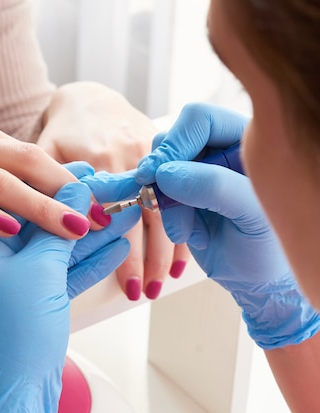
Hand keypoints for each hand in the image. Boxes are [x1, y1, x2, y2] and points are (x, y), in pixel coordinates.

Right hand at [0, 118, 92, 269]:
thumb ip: (1, 189)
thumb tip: (53, 200)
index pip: (32, 154)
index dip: (69, 180)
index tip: (98, 207)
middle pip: (22, 161)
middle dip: (64, 191)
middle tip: (96, 218)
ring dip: (37, 205)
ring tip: (68, 228)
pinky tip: (10, 230)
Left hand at [0, 181, 138, 412]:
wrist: (14, 394)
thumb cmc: (14, 334)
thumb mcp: (39, 270)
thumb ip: (59, 227)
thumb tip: (75, 191)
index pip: (18, 202)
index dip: (53, 185)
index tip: (84, 171)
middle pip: (42, 226)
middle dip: (78, 211)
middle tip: (111, 190)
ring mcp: (14, 286)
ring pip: (57, 252)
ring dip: (91, 237)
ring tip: (125, 215)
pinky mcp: (33, 306)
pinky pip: (62, 276)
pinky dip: (87, 264)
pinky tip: (115, 247)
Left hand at [39, 81, 189, 300]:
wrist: (89, 98)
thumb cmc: (62, 132)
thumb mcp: (46, 153)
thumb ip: (46, 184)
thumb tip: (49, 222)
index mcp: (99, 160)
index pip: (112, 216)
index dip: (124, 254)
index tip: (129, 287)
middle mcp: (128, 159)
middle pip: (142, 221)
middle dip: (146, 261)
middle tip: (147, 293)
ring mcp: (149, 158)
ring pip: (161, 213)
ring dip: (163, 252)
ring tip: (161, 284)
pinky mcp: (161, 161)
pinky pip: (173, 199)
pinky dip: (175, 228)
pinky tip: (176, 257)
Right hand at [135, 103, 319, 348]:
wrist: (257, 280)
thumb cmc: (269, 248)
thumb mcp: (252, 215)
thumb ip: (214, 187)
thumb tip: (164, 174)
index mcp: (247, 141)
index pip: (200, 119)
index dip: (176, 141)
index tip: (162, 172)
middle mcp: (219, 151)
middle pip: (172, 140)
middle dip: (164, 174)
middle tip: (159, 198)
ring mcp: (197, 173)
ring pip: (158, 169)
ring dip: (165, 201)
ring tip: (186, 231)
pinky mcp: (181, 196)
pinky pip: (156, 194)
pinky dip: (165, 217)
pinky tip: (187, 235)